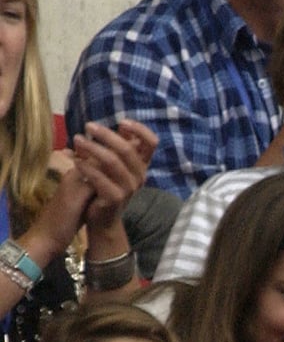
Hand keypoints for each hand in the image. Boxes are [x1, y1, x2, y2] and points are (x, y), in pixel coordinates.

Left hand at [73, 119, 157, 237]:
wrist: (102, 219)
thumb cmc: (106, 186)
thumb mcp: (114, 165)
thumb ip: (119, 148)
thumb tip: (122, 126)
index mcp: (141, 165)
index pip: (151, 143)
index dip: (140, 129)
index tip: (121, 122)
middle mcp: (139, 176)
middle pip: (127, 149)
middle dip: (106, 134)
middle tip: (88, 126)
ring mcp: (129, 188)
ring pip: (112, 161)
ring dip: (92, 147)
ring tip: (77, 140)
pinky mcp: (115, 198)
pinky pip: (100, 177)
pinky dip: (86, 166)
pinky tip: (75, 160)